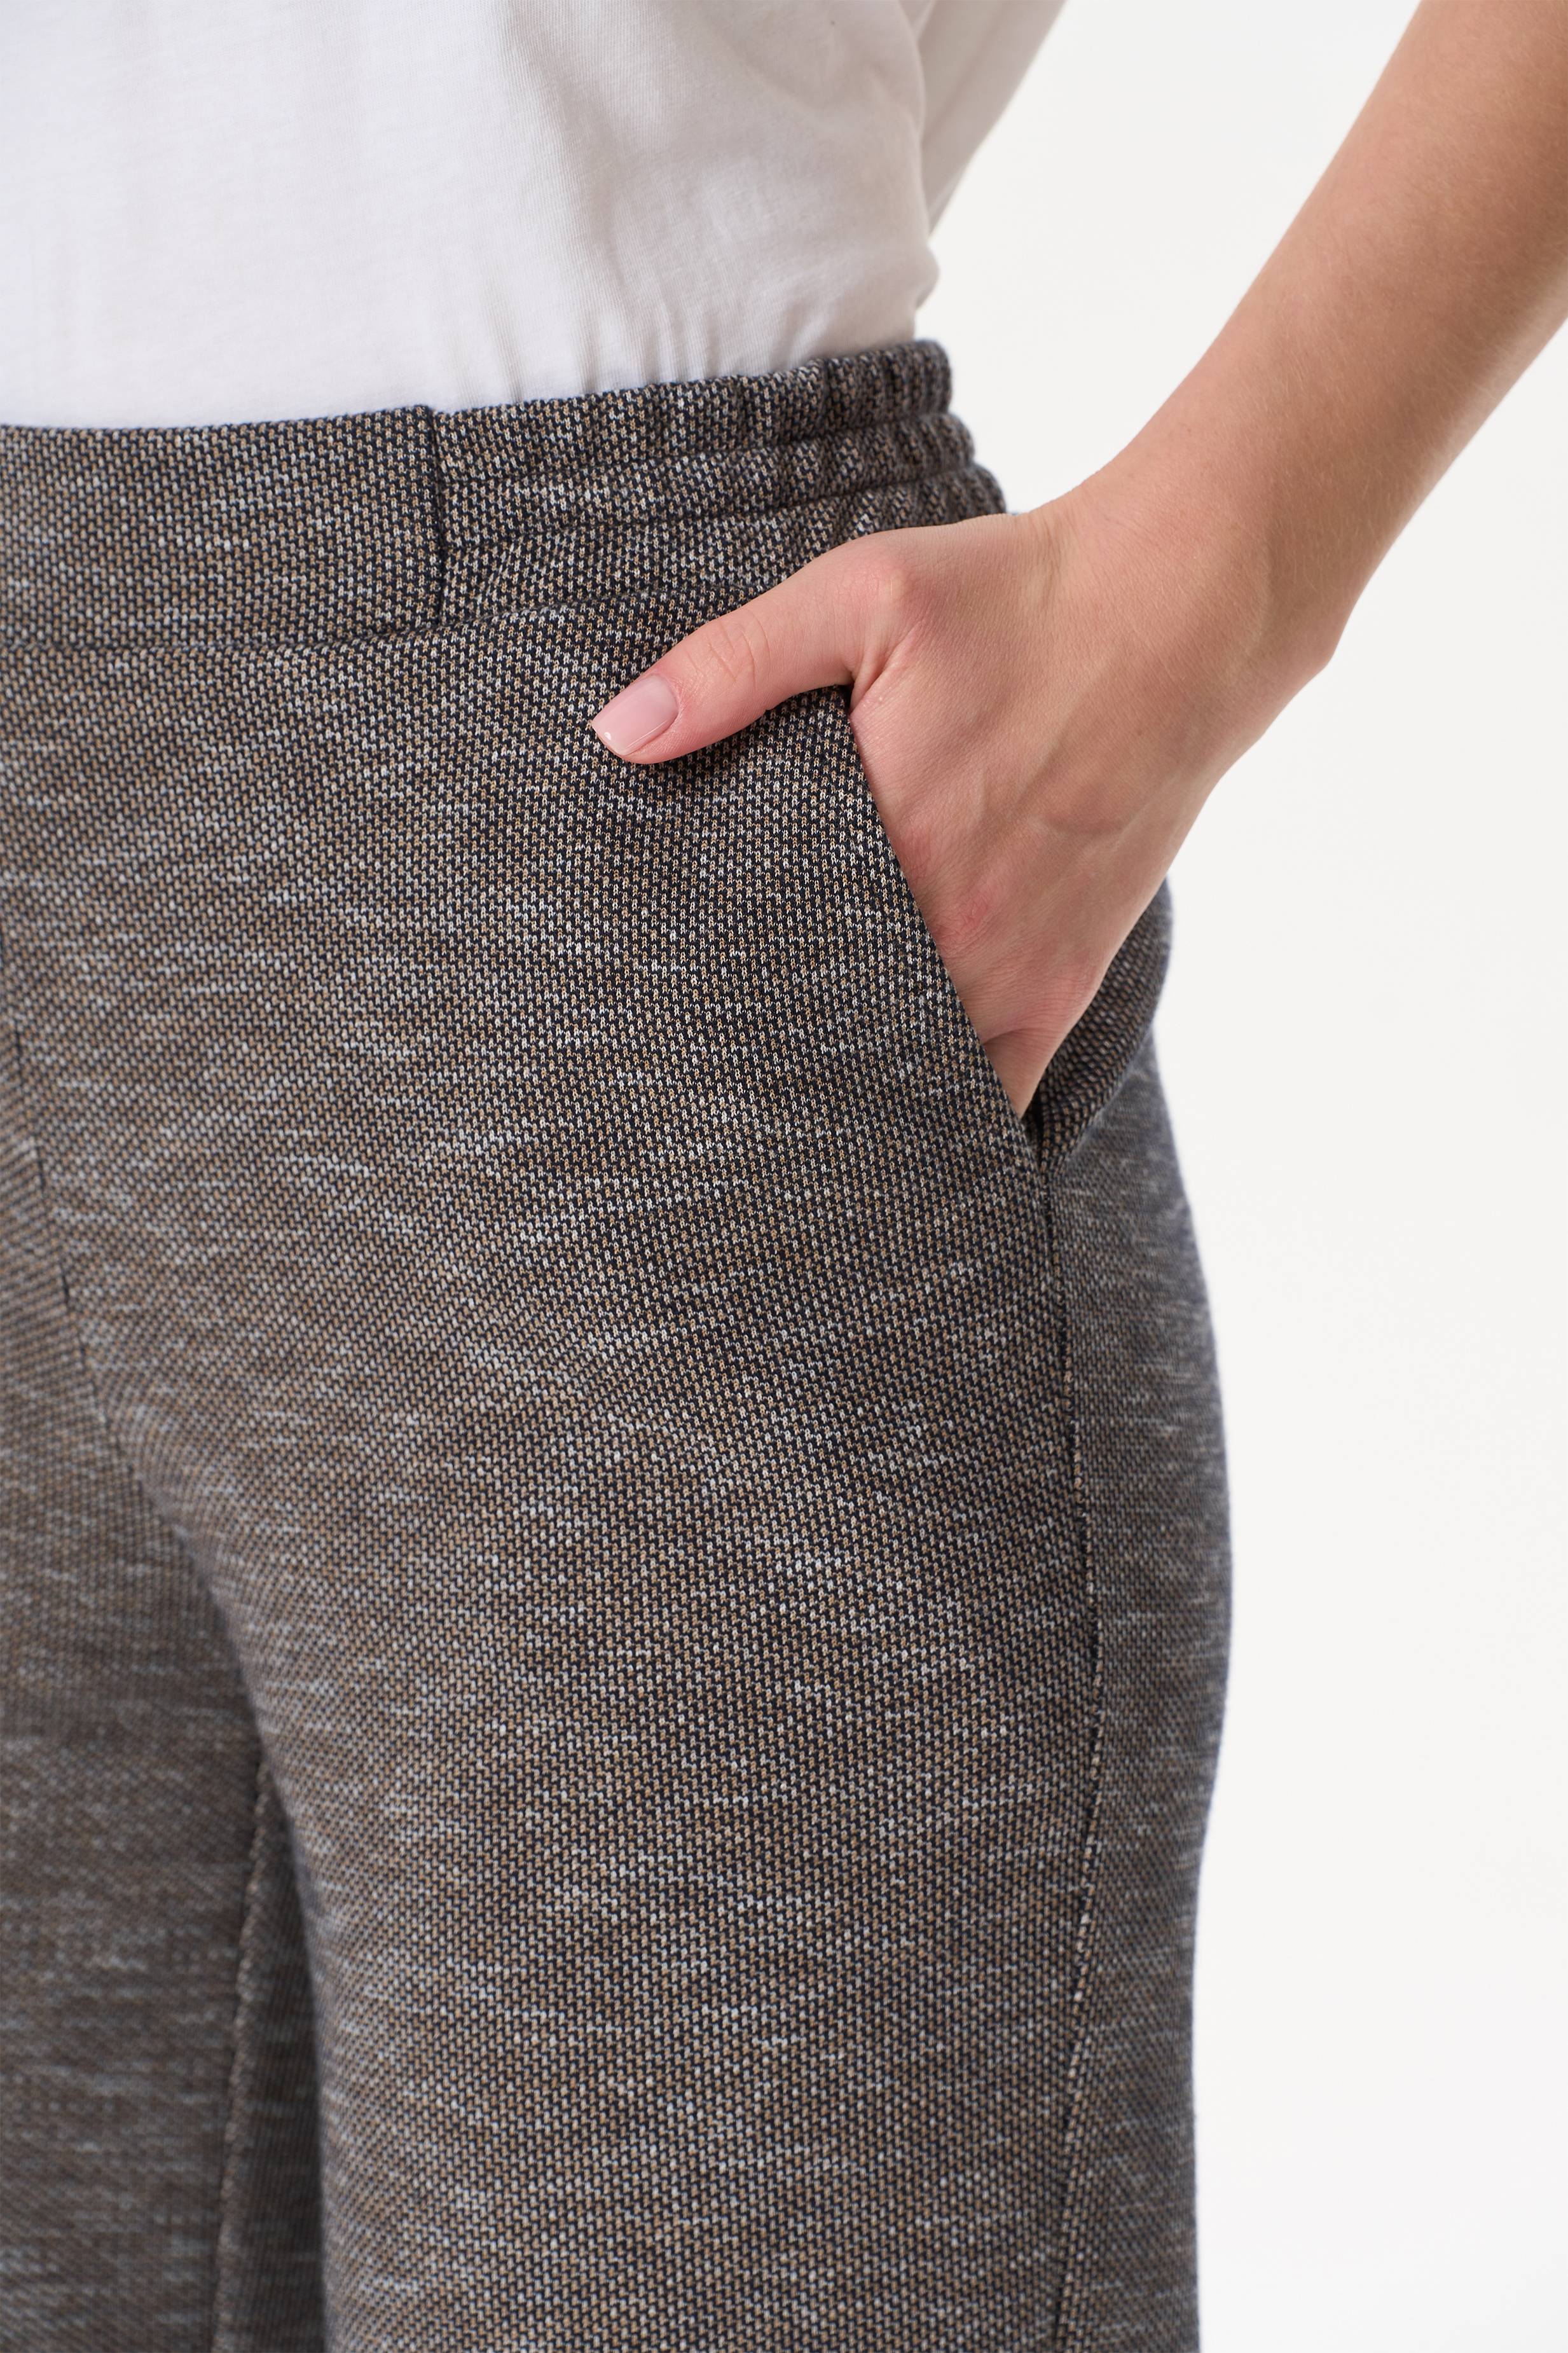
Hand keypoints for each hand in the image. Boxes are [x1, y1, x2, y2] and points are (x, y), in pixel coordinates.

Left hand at [592, 0, 1566, 1114]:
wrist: (1184, 612)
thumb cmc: (1017, 599)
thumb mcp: (859, 597)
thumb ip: (733, 666)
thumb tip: (619, 732)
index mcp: (883, 846)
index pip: (758, 963)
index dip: (701, 998)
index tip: (651, 1018)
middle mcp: (948, 933)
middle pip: (822, 1037)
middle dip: (759, 1058)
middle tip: (694, 1081)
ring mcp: (1012, 972)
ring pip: (901, 1083)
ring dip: (841, 1096)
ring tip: (773, 1116)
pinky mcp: (1063, 986)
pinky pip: (994, 1094)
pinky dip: (939, 1120)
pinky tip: (887, 1140)